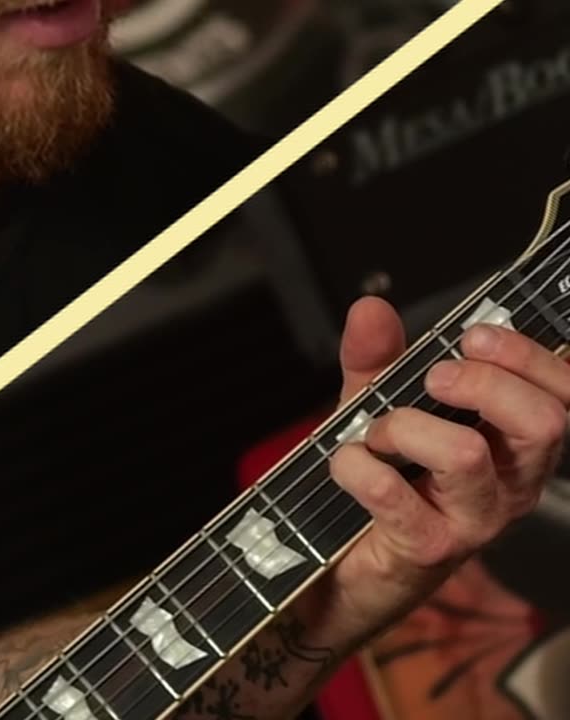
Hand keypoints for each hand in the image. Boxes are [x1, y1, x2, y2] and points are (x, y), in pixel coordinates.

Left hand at [316, 296, 569, 639]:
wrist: (340, 566)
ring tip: (376, 434)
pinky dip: (357, 465)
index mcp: (513, 444)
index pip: (562, 394)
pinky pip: (394, 493)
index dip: (526, 356)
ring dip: (405, 426)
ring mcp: (474, 521)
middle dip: (484, 383)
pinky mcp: (428, 549)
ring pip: (467, 455)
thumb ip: (377, 360)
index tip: (473, 335)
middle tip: (433, 377)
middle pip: (544, 422)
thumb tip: (371, 309)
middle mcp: (509, 484)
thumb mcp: (376, 408)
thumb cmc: (378, 484)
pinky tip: (346, 463)